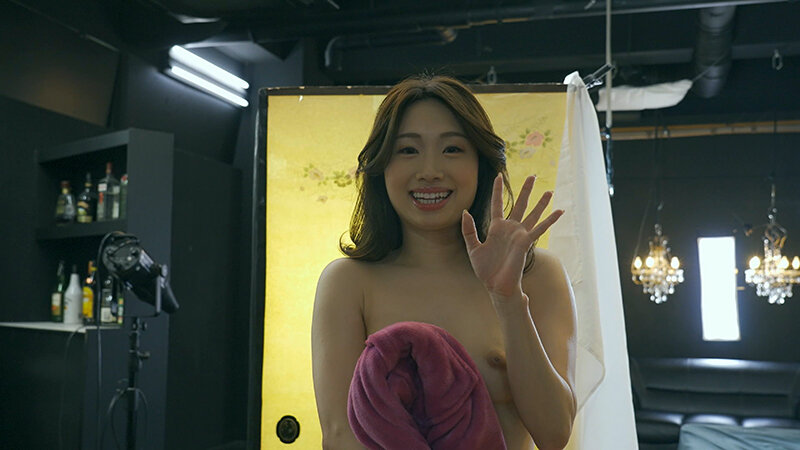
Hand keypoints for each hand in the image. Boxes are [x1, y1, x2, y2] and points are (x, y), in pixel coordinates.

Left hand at [461, 174, 563, 298]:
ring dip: (541, 203)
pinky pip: (540, 229)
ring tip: (549, 191)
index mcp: (496, 228)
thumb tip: (465, 212)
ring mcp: (519, 234)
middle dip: (526, 190)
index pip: (498, 204)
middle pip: (519, 204)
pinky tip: (559, 211)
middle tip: (533, 176)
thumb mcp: (472, 247)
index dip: (498, 190)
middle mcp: (510, 228)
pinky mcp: (526, 242)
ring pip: (532, 214)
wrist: (496, 285)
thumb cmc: (485, 270)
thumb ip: (469, 230)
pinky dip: (550, 220)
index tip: (499, 176)